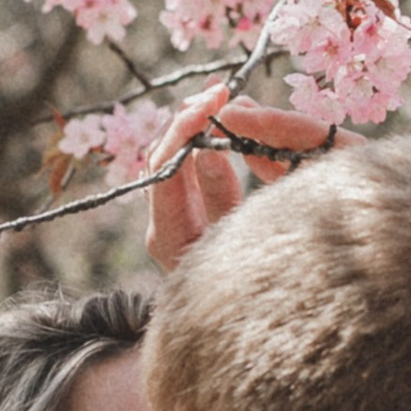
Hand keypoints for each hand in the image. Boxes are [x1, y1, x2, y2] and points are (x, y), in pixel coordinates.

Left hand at [144, 80, 337, 270]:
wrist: (242, 319)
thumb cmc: (248, 287)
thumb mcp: (238, 238)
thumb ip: (220, 195)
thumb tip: (207, 149)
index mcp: (170, 235)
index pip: (164, 169)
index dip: (186, 130)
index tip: (215, 102)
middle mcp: (163, 224)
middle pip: (162, 156)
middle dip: (188, 119)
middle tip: (219, 91)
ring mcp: (173, 217)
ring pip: (173, 158)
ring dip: (194, 125)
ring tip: (220, 95)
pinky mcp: (188, 212)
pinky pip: (188, 167)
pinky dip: (203, 140)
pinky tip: (222, 119)